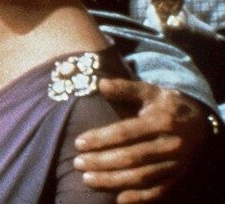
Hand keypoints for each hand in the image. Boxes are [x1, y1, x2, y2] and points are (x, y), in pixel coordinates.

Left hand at [74, 78, 207, 201]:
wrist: (199, 120)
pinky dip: (140, 198)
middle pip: (131, 157)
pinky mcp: (178, 176)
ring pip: (142, 177)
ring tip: (88, 179)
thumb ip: (125, 88)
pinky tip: (118, 199)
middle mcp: (170, 144)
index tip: (78, 143)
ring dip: (113, 181)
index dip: (101, 139)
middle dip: (102, 162)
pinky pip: (159, 191)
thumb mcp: (149, 91)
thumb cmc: (165, 104)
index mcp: (161, 121)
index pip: (126, 132)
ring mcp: (175, 163)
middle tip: (78, 163)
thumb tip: (100, 84)